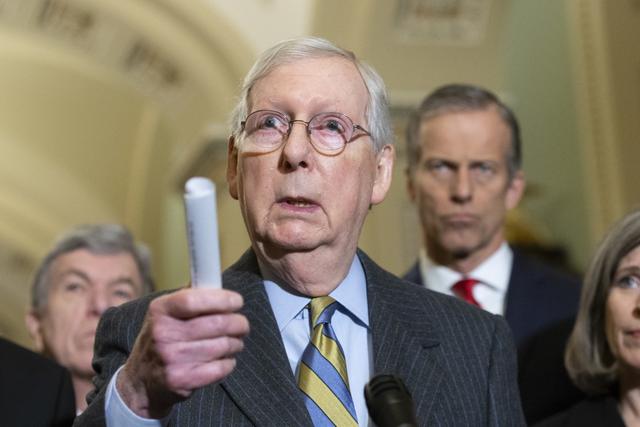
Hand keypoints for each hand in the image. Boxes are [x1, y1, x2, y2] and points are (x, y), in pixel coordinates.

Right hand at [116, 288, 248, 417]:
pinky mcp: (181, 380)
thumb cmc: (162, 338)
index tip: (237, 301)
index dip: (222, 299)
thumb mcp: (166, 313)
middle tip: (242, 325)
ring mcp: (172, 359)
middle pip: (217, 323)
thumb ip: (190, 298)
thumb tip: (218, 283)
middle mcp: (163, 333)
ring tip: (234, 342)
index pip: (194, 299)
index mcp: (160, 310)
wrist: (140, 380)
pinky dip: (229, 363)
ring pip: (223, 345)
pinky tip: (224, 359)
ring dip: (236, 343)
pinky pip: (220, 367)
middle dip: (239, 323)